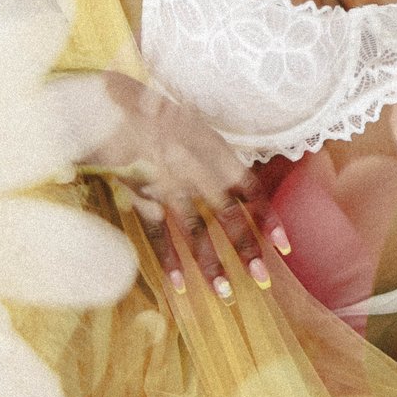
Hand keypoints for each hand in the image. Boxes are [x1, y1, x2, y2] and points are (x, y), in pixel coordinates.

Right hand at [89, 72, 290, 299]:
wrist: (111, 104)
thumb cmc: (157, 114)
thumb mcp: (197, 129)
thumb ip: (217, 161)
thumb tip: (237, 190)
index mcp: (216, 151)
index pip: (251, 190)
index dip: (268, 219)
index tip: (284, 247)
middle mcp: (197, 169)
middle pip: (227, 216)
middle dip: (245, 249)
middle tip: (261, 280)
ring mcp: (168, 184)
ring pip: (193, 230)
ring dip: (209, 263)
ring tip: (223, 293)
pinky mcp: (141, 195)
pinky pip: (156, 232)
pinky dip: (167, 259)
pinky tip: (179, 284)